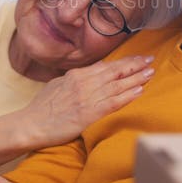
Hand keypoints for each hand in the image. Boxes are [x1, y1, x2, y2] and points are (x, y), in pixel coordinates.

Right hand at [17, 55, 154, 147]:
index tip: (137, 58)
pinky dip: (128, 95)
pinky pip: (113, 102)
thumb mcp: (59, 84)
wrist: (31, 124)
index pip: (106, 65)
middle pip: (115, 71)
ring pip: (118, 84)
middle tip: (150, 60)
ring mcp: (88, 97)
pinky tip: (139, 90)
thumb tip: (91, 72)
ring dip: (136, 78)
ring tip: (150, 73)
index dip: (124, 61)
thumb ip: (76, 78)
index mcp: (77, 74)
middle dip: (135, 65)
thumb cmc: (42, 107)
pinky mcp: (89, 113)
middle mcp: (85, 82)